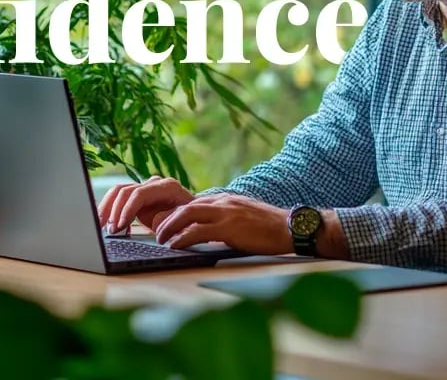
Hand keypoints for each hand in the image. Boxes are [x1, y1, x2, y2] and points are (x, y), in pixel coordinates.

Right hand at [96, 175, 194, 233]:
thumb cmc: (192, 221)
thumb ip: (169, 219)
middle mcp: (154, 184)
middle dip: (114, 211)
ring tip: (102, 227)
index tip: (119, 227)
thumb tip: (155, 219)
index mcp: (167, 187)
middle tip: (108, 231)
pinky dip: (110, 210)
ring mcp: (145, 188)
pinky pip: (119, 198)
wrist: (196, 217)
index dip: (127, 210)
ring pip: (118, 192)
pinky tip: (108, 226)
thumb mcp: (184, 222)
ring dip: (108, 210)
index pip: (139, 193)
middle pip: (125, 190)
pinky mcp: (138, 196)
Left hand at [153, 193, 291, 254]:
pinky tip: (175, 245)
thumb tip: (211, 232)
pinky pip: (198, 231)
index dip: (175, 214)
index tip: (163, 224)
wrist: (289, 227)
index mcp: (224, 201)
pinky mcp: (229, 228)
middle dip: (167, 219)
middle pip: (184, 206)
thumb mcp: (243, 217)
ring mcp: (225, 214)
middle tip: (156, 232)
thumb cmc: (269, 227)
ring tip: (161, 239)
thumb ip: (226, 220)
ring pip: (187, 215)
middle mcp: (222, 203)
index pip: (192, 204)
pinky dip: (182, 238)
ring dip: (170, 227)